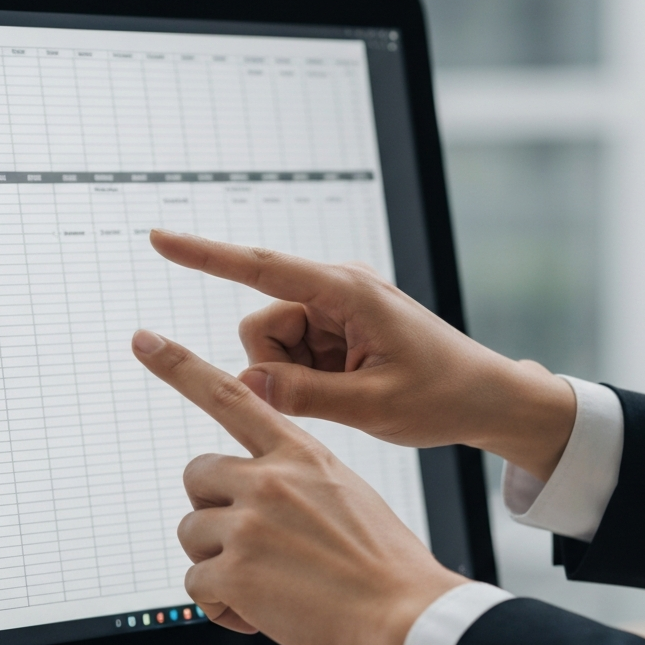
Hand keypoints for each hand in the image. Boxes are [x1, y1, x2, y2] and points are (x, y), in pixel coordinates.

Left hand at [131, 329, 466, 644]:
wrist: (406, 616)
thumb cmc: (385, 565)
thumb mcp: (347, 496)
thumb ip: (296, 483)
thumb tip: (254, 498)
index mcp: (301, 453)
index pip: (232, 395)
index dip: (181, 365)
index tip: (145, 339)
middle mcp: (269, 479)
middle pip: (197, 474)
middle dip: (210, 507)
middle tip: (242, 541)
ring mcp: (248, 523)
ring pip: (191, 532)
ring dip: (216, 562)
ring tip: (264, 585)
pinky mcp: (234, 571)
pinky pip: (195, 583)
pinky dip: (221, 606)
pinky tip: (259, 613)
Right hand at [150, 229, 575, 482]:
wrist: (484, 397)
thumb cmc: (443, 395)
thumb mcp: (375, 406)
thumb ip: (307, 397)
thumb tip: (247, 385)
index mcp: (348, 291)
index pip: (262, 267)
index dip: (206, 255)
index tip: (160, 238)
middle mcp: (336, 290)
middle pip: (261, 326)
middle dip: (278, 369)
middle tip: (330, 395)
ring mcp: (335, 309)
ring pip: (272, 346)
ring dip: (295, 378)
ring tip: (347, 393)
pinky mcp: (336, 330)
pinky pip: (292, 356)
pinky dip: (307, 380)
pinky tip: (348, 389)